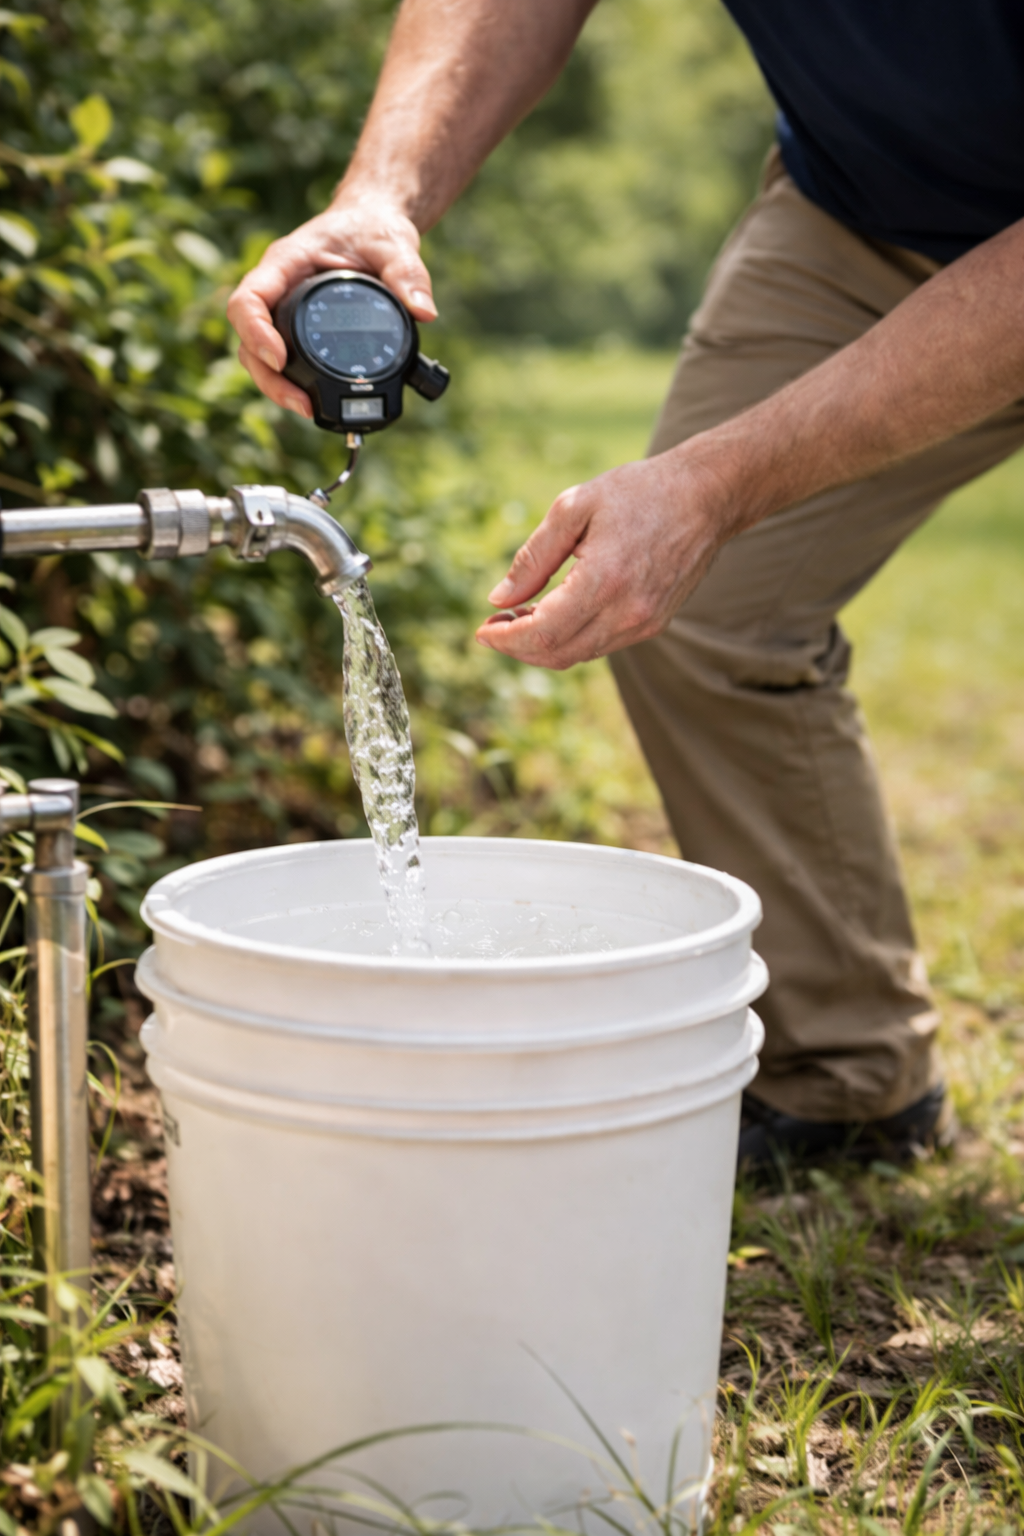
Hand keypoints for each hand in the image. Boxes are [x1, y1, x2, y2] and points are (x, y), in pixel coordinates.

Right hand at [226, 198, 436, 417]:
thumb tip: (424, 312)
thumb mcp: (394, 244)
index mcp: (287, 262)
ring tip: (307, 409)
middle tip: (300, 403)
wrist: (371, 226)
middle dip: (268, 377)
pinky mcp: (295, 328)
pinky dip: (289, 382)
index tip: (278, 358)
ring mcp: (283, 310)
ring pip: (257, 355)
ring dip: (276, 386)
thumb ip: (408, 274)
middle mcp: (277, 288)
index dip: (255, 331)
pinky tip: (311, 401)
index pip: (250, 298)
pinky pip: (280, 359)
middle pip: (247, 339)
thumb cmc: (374, 229)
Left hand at [476, 446, 738, 669]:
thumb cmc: (637, 492)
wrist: (706, 495)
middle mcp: (628, 612)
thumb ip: (533, 557)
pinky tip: (555, 613)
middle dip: (518, 647)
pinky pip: (601, 645)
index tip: (482, 630)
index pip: (543, 634)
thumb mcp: (573, 508)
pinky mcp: (654, 624)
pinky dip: (571, 638)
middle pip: (558, 654)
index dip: (506, 639)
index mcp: (605, 581)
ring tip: (520, 616)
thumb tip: (498, 599)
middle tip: (494, 626)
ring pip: (579, 654)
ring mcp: (645, 623)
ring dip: (543, 645)